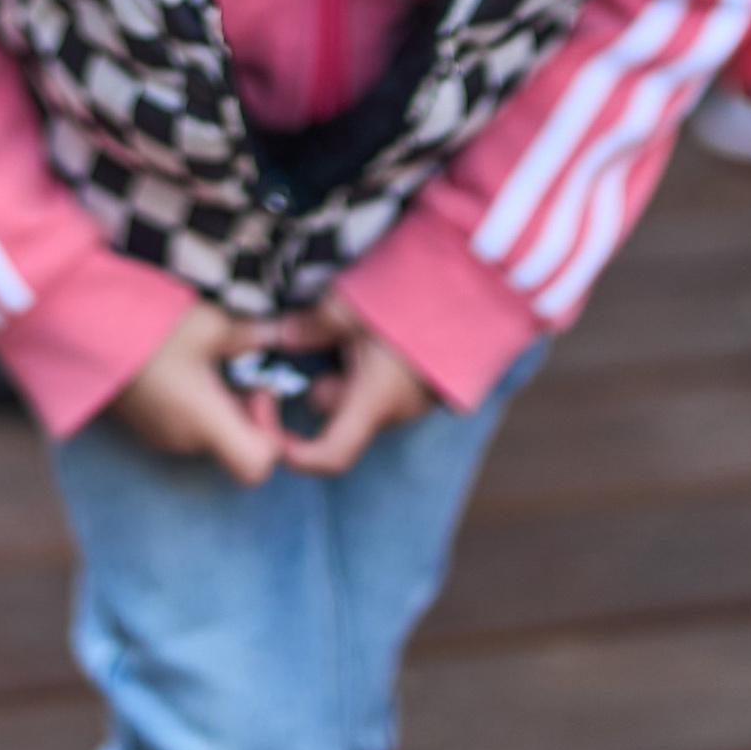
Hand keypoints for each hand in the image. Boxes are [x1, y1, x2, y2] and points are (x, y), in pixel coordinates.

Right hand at [113, 301, 280, 485]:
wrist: (84, 330)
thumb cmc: (151, 329)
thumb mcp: (209, 324)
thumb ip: (249, 335)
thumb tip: (279, 335)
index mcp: (205, 422)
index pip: (257, 467)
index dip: (271, 436)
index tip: (260, 390)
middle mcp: (185, 440)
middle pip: (236, 443)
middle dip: (248, 408)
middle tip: (240, 367)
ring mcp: (162, 437)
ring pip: (212, 433)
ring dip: (222, 403)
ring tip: (210, 359)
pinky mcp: (146, 427)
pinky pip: (187, 426)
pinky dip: (198, 404)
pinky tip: (185, 366)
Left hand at [266, 292, 435, 478]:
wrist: (482, 292)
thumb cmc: (420, 298)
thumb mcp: (355, 305)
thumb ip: (314, 325)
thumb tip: (282, 337)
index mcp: (375, 401)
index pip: (329, 456)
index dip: (291, 452)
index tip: (268, 414)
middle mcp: (394, 412)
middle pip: (338, 416)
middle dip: (319, 380)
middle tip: (321, 334)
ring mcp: (412, 401)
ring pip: (358, 399)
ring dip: (344, 369)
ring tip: (356, 323)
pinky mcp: (423, 387)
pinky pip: (381, 388)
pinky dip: (366, 367)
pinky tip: (377, 329)